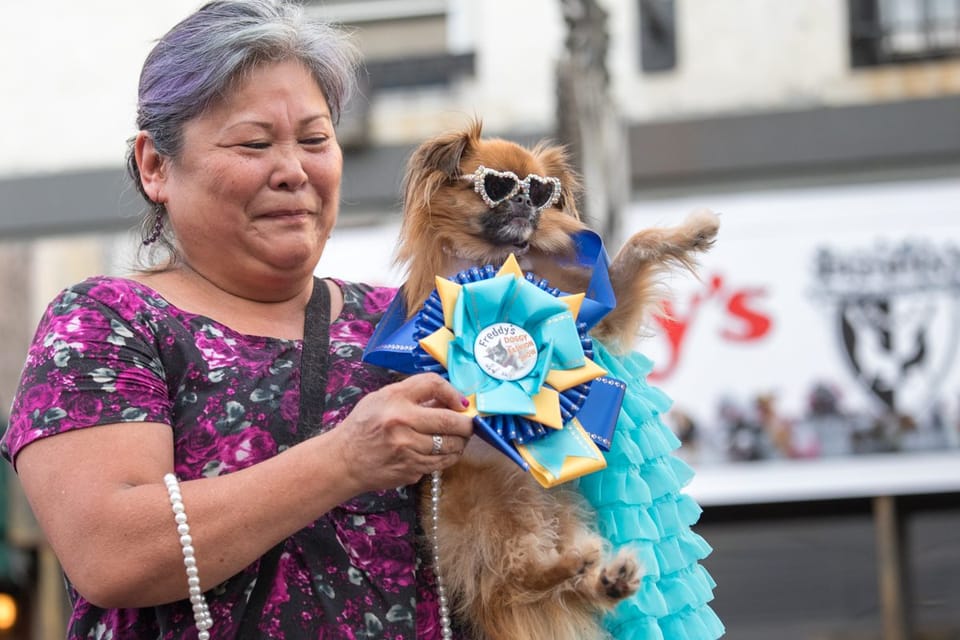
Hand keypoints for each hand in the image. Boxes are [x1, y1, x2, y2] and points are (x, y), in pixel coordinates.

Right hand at [334, 373, 473, 489]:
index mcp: (394, 399)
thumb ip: (414, 395)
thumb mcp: (382, 399)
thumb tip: (449, 400)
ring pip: (450, 446)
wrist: (344, 461)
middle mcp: (401, 423)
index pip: (433, 384)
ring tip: (459, 438)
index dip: (453, 392)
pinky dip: (449, 456)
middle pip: (451, 421)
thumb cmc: (363, 426)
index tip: (461, 402)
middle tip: (471, 423)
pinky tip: (446, 451)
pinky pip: (441, 463)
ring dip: (461, 442)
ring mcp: (407, 450)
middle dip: (468, 423)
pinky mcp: (411, 470)